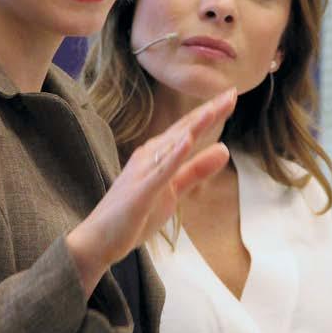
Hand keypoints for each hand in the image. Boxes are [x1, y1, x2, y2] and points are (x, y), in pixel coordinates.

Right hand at [67, 89, 235, 296]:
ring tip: (215, 108)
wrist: (99, 240)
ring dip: (194, 126)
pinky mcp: (140, 191)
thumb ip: (198, 169)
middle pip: (183, 130)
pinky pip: (160, 171)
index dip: (211, 112)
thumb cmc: (135, 214)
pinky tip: (188, 140)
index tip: (232, 95)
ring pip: (173, 144)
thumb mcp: (174, 190)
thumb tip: (225, 149)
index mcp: (158, 155)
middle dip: (208, 111)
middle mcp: (149, 157)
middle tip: (232, 92)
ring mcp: (143, 172)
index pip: (189, 129)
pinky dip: (174, 154)